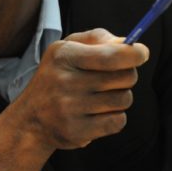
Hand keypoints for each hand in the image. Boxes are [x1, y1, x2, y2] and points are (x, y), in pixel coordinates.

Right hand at [15, 28, 148, 149]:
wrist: (30, 120)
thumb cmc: (56, 78)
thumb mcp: (67, 48)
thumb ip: (98, 38)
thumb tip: (130, 44)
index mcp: (64, 56)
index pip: (112, 56)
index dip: (135, 54)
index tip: (141, 54)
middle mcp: (65, 82)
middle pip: (126, 77)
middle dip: (126, 77)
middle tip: (112, 80)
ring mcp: (70, 109)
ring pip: (124, 100)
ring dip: (119, 98)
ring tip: (100, 98)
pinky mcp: (76, 131)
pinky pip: (117, 122)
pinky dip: (114, 118)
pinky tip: (97, 115)